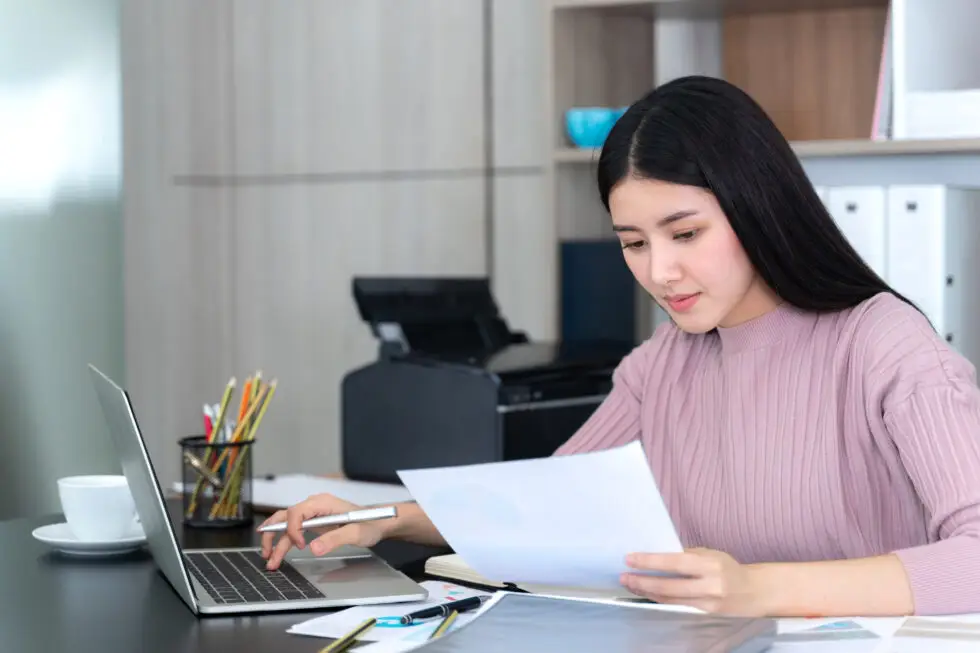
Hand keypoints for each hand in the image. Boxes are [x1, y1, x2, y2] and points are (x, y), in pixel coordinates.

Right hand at [259, 493, 390, 569]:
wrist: (378, 523)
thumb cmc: (370, 523)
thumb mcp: (356, 533)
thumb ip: (335, 539)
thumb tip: (314, 548)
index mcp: (323, 503)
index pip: (296, 512)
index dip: (293, 529)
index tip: (300, 545)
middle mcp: (315, 506)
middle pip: (285, 517)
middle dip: (272, 534)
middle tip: (266, 553)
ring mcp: (313, 515)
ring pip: (287, 526)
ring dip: (276, 543)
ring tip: (269, 560)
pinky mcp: (314, 524)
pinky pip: (295, 532)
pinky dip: (285, 543)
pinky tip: (277, 554)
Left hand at [620, 548, 767, 615]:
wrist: (753, 593)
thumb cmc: (728, 568)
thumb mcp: (711, 554)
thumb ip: (686, 555)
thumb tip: (656, 555)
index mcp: (710, 564)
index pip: (674, 563)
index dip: (650, 562)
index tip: (629, 559)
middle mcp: (710, 585)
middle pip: (669, 586)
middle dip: (642, 581)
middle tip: (623, 577)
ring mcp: (708, 604)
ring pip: (670, 600)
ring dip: (647, 592)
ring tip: (630, 585)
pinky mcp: (705, 616)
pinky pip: (677, 607)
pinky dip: (660, 600)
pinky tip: (647, 594)